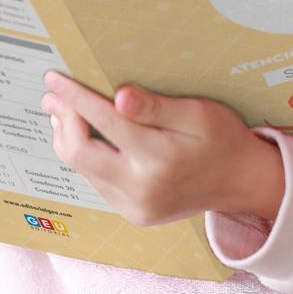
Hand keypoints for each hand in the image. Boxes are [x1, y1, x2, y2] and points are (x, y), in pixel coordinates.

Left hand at [40, 71, 285, 226]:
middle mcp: (141, 188)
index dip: (76, 97)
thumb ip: (156, 107)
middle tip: (51, 95)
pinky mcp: (133, 214)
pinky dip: (86, 157)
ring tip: (63, 112)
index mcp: (158, 158)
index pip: (104, 121)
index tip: (55, 79)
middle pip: (79, 152)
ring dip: (69, 138)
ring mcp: (135, 206)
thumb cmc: (221, 138)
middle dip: (62, 119)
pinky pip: (97, 182)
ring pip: (83, 170)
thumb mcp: (198, 113)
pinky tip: (87, 137)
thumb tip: (119, 96)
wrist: (241, 182)